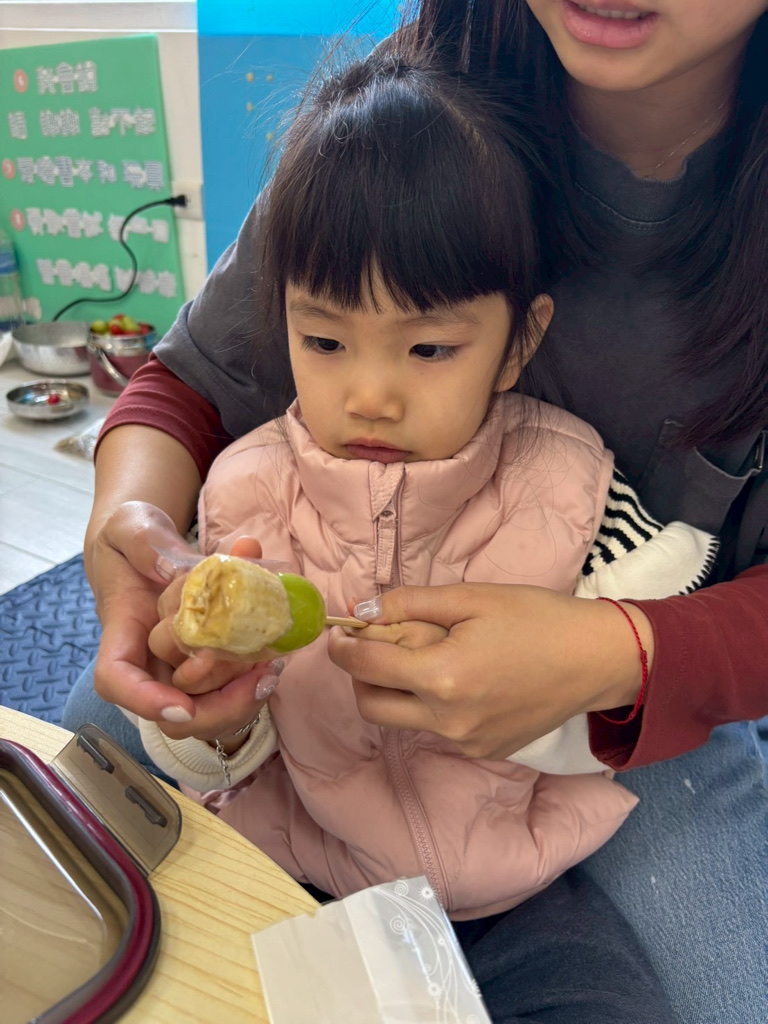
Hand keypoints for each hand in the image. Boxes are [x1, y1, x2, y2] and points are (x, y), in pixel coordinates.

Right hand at [88, 501, 272, 737]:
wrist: (143, 545)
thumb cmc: (131, 536)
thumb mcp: (131, 525)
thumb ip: (145, 543)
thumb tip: (169, 569)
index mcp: (123, 630)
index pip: (116, 680)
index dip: (145, 701)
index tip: (181, 707)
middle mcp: (149, 659)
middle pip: (171, 714)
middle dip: (217, 707)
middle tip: (258, 679)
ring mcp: (177, 666)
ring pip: (204, 711)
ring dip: (242, 699)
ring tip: (272, 667)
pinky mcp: (205, 662)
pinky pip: (226, 692)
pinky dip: (251, 683)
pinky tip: (274, 657)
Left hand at [328, 583, 652, 759]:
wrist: (597, 660)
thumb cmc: (537, 618)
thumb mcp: (472, 597)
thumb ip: (410, 604)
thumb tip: (360, 610)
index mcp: (442, 677)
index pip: (366, 665)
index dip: (342, 646)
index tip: (337, 631)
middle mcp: (446, 720)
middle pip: (370, 704)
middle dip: (360, 674)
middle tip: (375, 645)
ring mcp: (465, 742)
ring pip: (401, 720)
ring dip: (395, 690)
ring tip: (425, 657)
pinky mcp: (483, 751)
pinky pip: (435, 730)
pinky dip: (430, 705)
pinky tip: (460, 679)